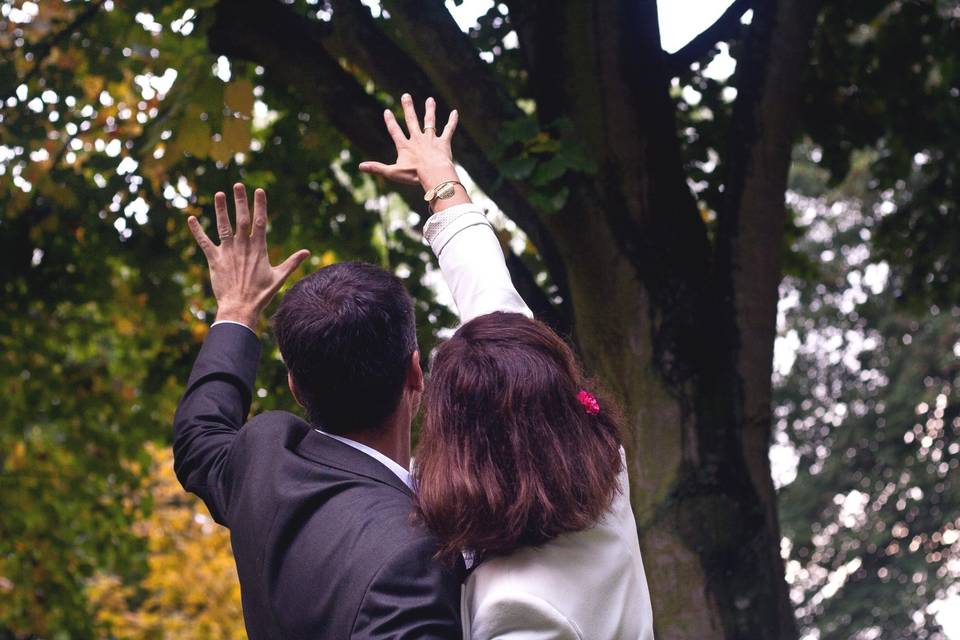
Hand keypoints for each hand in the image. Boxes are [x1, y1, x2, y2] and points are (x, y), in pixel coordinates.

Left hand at [187, 184, 309, 330]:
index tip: (259, 190)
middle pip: (241, 219)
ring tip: (219, 194)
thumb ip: (292, 262)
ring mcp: (227, 252)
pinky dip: (197, 230)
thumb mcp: (280, 277)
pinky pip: (204, 242)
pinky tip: (191, 218)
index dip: (259, 205)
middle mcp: (242, 247)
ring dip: (221, 209)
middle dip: (240, 201)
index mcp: (258, 249)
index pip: (259, 222)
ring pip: (223, 226)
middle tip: (238, 185)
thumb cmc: (261, 294)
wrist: (240, 307)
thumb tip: (307, 252)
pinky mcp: (214, 260)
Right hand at [358, 94, 460, 193]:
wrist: (433, 173)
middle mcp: (417, 139)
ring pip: (430, 121)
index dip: (390, 122)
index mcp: (405, 146)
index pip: (395, 131)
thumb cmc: (414, 175)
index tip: (386, 111)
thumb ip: (377, 168)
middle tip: (406, 95)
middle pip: (412, 120)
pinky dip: (452, 121)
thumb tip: (360, 166)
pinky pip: (449, 130)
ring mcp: (431, 139)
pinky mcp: (443, 143)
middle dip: (408, 108)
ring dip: (430, 110)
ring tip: (430, 100)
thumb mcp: (393, 172)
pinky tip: (455, 112)